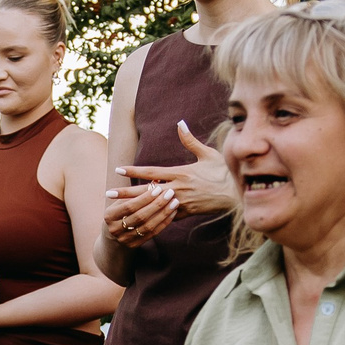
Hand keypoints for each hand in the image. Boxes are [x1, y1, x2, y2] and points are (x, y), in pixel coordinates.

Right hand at [103, 183, 178, 248]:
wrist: (114, 234)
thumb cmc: (121, 211)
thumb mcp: (123, 201)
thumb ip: (136, 192)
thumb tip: (156, 180)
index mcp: (109, 216)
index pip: (129, 206)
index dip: (144, 198)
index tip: (158, 188)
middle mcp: (115, 229)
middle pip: (139, 216)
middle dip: (156, 204)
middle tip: (170, 193)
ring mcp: (125, 239)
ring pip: (148, 226)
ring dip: (163, 214)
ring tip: (174, 202)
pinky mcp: (134, 245)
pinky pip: (152, 234)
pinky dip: (164, 223)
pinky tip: (172, 213)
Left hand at [115, 120, 234, 238]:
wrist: (236, 195)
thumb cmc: (223, 172)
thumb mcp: (208, 153)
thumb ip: (190, 140)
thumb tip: (180, 123)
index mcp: (180, 173)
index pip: (151, 171)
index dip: (133, 170)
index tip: (118, 168)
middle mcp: (177, 189)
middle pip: (146, 191)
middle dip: (125, 192)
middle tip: (108, 192)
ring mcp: (180, 203)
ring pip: (152, 206)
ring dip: (135, 207)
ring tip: (118, 209)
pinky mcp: (185, 213)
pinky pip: (165, 217)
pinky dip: (153, 218)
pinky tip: (140, 221)